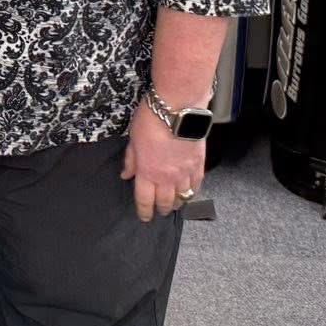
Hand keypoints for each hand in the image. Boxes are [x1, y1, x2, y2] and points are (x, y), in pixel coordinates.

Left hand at [121, 101, 205, 222]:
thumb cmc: (152, 119)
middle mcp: (166, 177)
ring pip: (183, 196)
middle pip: (165, 202)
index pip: (144, 200)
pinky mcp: (198, 164)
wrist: (178, 109)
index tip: (144, 217)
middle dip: (162, 209)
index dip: (144, 211)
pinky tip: (191, 191)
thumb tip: (126, 174)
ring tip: (176, 205)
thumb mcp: (133, 139)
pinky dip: (193, 191)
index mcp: (147, 172)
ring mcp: (184, 172)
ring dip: (178, 203)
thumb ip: (131, 160)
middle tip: (160, 212)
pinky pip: (196, 184)